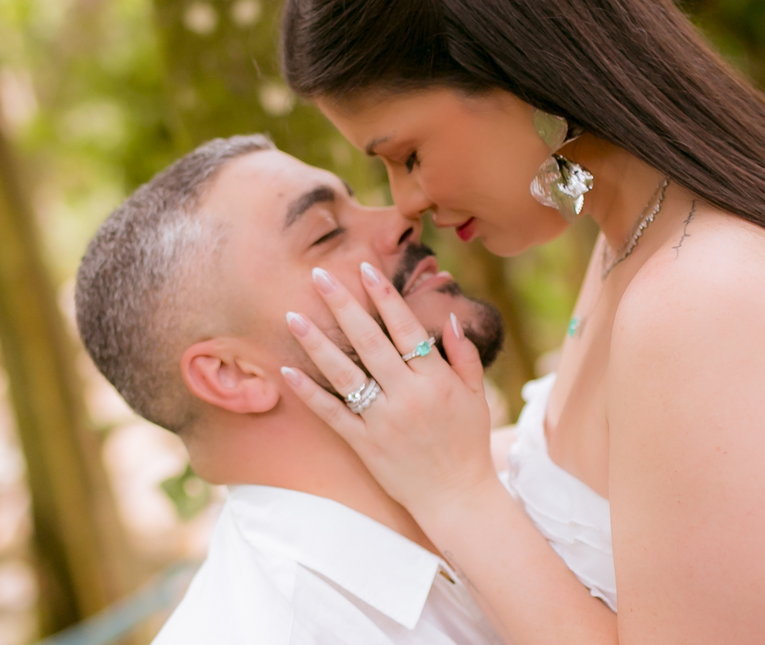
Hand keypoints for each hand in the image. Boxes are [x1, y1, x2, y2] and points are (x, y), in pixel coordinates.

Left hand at [281, 263, 497, 519]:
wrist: (457, 497)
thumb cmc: (467, 442)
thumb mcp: (476, 395)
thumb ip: (463, 354)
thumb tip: (445, 318)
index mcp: (436, 379)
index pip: (405, 328)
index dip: (384, 296)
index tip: (365, 268)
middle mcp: (407, 396)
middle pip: (369, 341)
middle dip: (343, 305)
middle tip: (319, 275)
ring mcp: (382, 421)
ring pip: (344, 374)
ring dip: (316, 343)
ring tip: (292, 315)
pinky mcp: (364, 444)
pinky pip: (331, 414)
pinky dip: (309, 393)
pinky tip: (288, 370)